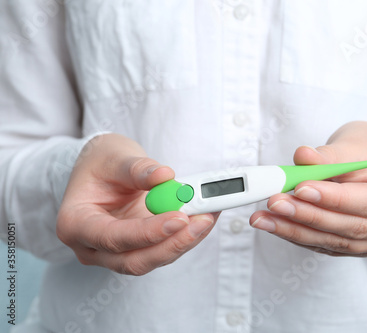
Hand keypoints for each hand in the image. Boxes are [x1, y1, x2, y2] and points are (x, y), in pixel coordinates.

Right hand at [57, 134, 217, 274]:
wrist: (101, 170)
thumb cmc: (101, 163)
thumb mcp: (115, 157)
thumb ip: (137, 169)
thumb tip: (165, 176)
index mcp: (76, 224)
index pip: (112, 238)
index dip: (147, 233)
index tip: (178, 218)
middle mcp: (93, 247)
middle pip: (135, 260)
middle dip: (173, 243)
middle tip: (202, 220)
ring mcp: (116, 253)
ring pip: (154, 258)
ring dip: (185, 240)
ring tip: (209, 213)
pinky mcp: (139, 249)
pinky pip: (164, 249)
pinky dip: (186, 234)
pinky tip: (204, 216)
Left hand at [250, 121, 366, 256]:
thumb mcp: (360, 142)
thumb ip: (332, 154)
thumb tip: (302, 158)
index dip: (336, 198)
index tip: (301, 187)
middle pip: (355, 226)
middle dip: (309, 216)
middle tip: (275, 203)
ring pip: (340, 242)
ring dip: (298, 230)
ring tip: (265, 217)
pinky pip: (332, 247)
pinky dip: (303, 236)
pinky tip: (279, 226)